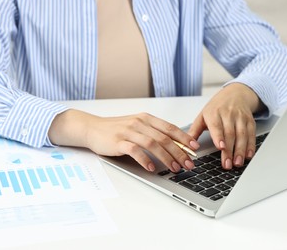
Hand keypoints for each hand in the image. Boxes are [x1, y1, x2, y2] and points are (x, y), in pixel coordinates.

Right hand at [49, 110, 199, 171]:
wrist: (92, 128)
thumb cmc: (115, 129)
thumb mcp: (136, 126)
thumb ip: (152, 132)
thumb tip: (173, 145)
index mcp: (146, 118)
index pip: (170, 127)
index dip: (184, 138)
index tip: (195, 148)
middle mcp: (139, 123)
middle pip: (164, 138)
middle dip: (179, 152)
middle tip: (189, 163)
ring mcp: (128, 131)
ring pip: (153, 144)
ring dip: (166, 157)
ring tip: (175, 168)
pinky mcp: (118, 141)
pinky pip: (135, 150)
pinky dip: (145, 160)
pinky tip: (151, 168)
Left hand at [188, 83, 264, 169]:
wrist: (235, 94)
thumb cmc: (216, 107)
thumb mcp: (202, 116)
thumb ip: (194, 130)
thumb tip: (186, 144)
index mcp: (214, 113)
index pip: (216, 126)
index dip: (219, 137)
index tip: (220, 147)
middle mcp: (228, 115)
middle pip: (230, 134)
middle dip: (229, 151)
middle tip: (227, 164)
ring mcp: (240, 117)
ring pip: (242, 135)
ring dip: (240, 150)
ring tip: (237, 163)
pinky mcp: (250, 121)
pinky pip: (251, 134)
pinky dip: (251, 146)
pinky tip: (248, 155)